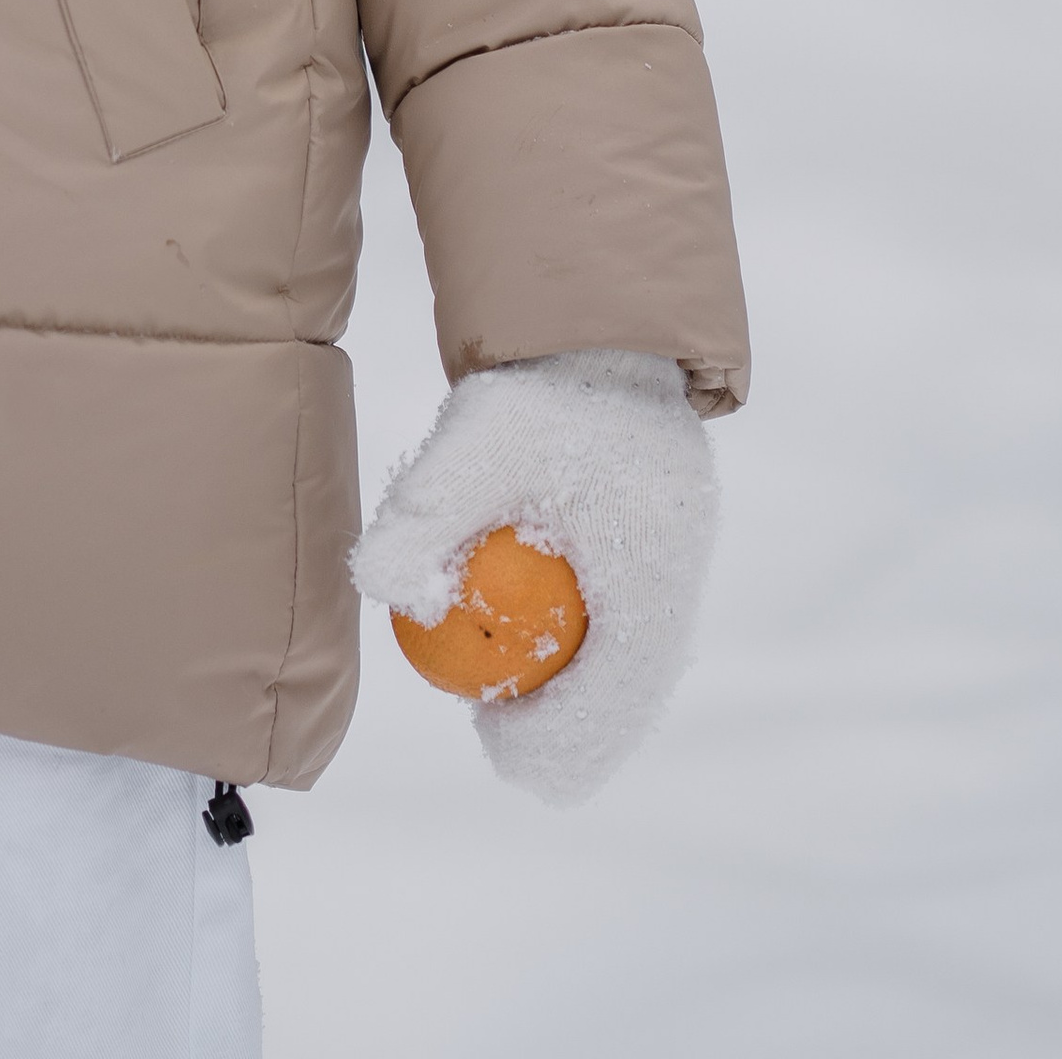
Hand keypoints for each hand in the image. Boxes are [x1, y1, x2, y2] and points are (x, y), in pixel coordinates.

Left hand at [350, 349, 717, 804]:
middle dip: (566, 731)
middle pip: (632, 697)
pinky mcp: (657, 548)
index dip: (558, 734)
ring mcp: (675, 561)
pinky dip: (581, 654)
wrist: (594, 325)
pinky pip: (625, 631)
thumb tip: (383, 590)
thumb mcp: (475, 433)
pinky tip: (524, 639)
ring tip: (501, 691)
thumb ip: (424, 510)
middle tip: (494, 728)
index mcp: (655, 560)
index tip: (494, 737)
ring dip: (573, 694)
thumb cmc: (539, 382)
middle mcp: (679, 574)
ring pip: (633, 670)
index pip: (618, 690)